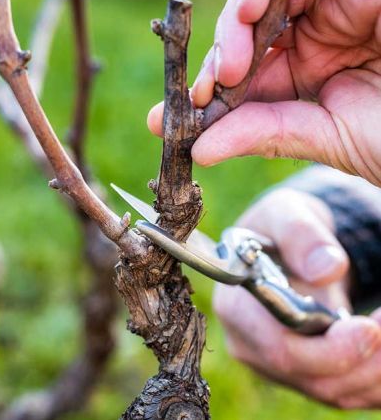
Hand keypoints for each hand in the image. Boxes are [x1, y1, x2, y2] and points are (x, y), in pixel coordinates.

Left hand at [148, 0, 380, 185]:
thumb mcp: (322, 138)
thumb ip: (263, 134)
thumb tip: (201, 149)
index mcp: (302, 76)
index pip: (241, 76)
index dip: (205, 93)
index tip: (166, 120)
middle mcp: (312, 36)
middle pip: (246, 30)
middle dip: (220, 55)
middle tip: (210, 86)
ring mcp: (333, 1)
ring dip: (239, 17)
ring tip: (233, 57)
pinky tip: (253, 7)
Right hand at [214, 188, 380, 408]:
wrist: (283, 246)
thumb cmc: (278, 227)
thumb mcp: (284, 212)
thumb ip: (300, 234)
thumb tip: (326, 268)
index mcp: (235, 305)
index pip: (275, 345)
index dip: (324, 349)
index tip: (367, 327)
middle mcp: (248, 341)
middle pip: (305, 375)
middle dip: (357, 359)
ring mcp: (272, 362)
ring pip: (328, 390)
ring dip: (371, 368)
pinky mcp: (296, 371)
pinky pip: (339, 391)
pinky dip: (371, 377)